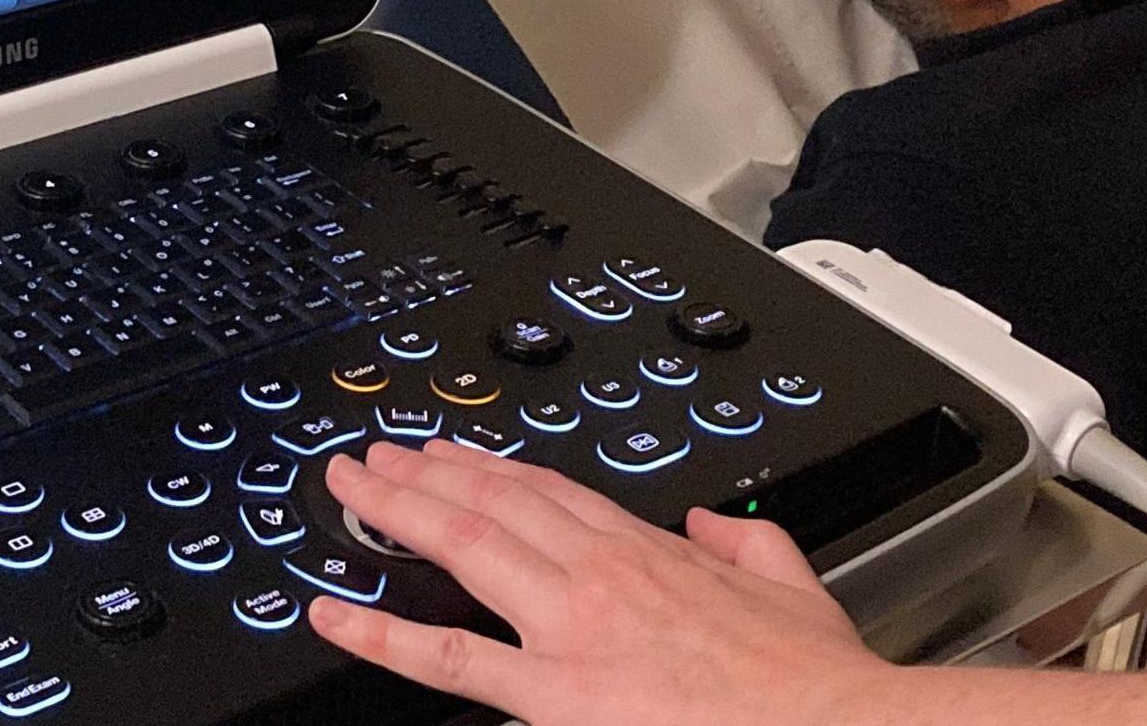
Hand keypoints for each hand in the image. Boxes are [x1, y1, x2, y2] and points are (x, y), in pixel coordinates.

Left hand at [308, 438, 895, 725]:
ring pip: (464, 548)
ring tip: (348, 493)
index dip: (491, 468)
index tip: (453, 454)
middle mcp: (602, 574)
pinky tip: (334, 616)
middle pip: (493, 503)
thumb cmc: (813, 684)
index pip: (551, 492)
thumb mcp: (789, 583)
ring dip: (397, 513)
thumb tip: (711, 520)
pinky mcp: (556, 693)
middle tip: (374, 457)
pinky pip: (450, 661)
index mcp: (654, 551)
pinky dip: (381, 636)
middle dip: (426, 474)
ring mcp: (571, 628)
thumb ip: (743, 543)